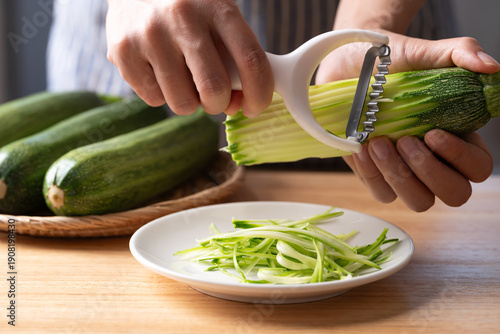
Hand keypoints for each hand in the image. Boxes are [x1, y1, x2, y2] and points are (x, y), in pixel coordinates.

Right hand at [106, 0, 272, 116]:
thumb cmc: (189, 11)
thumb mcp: (219, 18)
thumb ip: (234, 59)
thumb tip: (236, 105)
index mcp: (217, 7)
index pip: (250, 60)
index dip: (258, 93)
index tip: (254, 106)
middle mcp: (182, 18)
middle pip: (214, 89)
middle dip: (218, 104)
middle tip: (213, 96)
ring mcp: (149, 35)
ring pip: (182, 103)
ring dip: (188, 101)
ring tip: (182, 76)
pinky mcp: (123, 52)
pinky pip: (154, 99)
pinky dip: (161, 93)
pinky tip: (158, 68)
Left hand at [316, 31, 498, 210]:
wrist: (350, 64)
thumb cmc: (392, 61)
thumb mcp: (425, 52)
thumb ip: (461, 53)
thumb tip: (490, 68)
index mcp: (456, 135)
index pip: (478, 167)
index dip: (461, 158)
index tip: (433, 133)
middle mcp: (434, 159)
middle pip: (454, 194)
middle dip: (430, 172)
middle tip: (405, 141)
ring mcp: (405, 171)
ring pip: (419, 201)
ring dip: (399, 176)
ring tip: (379, 143)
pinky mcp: (376, 174)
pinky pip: (382, 193)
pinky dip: (372, 174)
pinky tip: (362, 148)